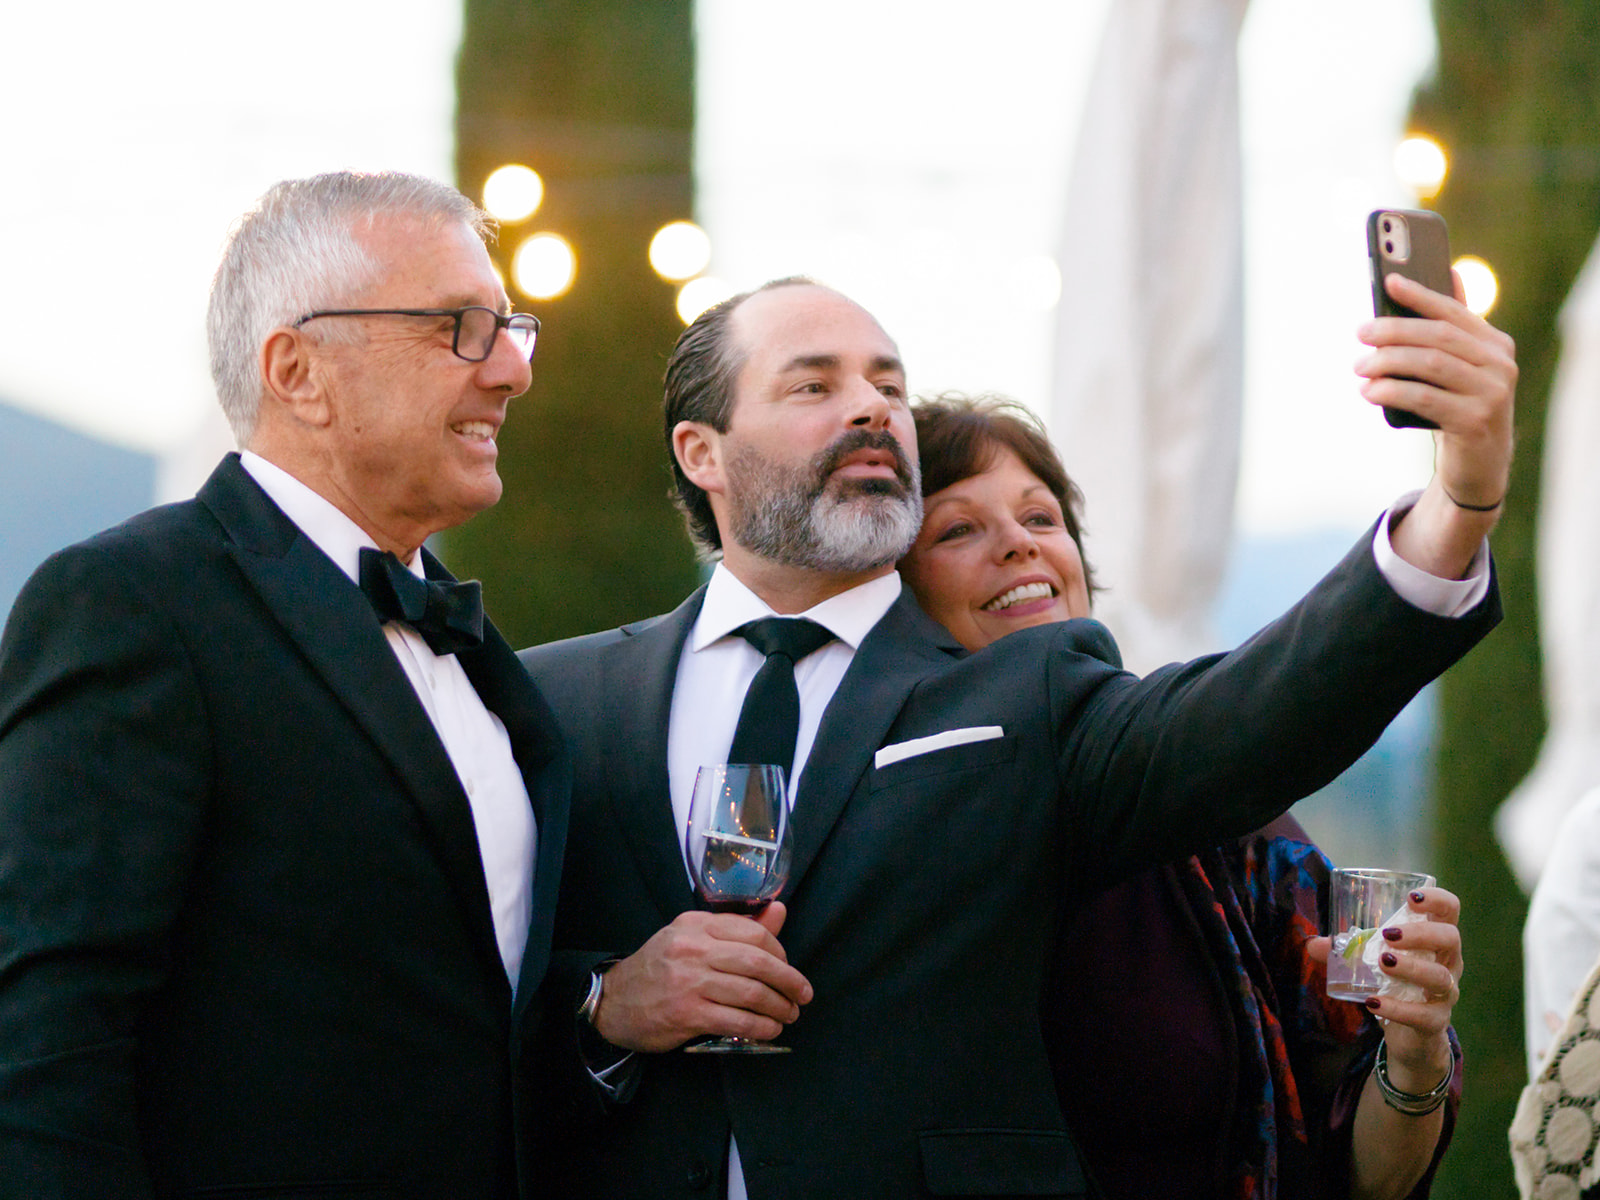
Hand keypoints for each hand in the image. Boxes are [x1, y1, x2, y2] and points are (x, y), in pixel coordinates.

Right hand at [592, 901, 813, 1052]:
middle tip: (802, 994)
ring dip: (778, 1007)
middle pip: (757, 961)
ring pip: (751, 992)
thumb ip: (736, 927)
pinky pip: (736, 1020)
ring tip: (789, 1014)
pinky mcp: (687, 1013)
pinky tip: (770, 1030)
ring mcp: (689, 981)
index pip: (753, 932)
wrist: (613, 1001)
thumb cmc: (660, 968)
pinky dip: (761, 1026)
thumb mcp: (692, 938)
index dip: (780, 952)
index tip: (789, 968)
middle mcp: (693, 948)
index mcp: (696, 925)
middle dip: (789, 980)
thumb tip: (779, 910)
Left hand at [1310, 886, 1461, 1088]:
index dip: (1437, 900)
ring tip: (1383, 962)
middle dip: (1421, 933)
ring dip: (1411, 967)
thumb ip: (1347, 951)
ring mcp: (1446, 993)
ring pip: (1440, 977)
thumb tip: (1313, 945)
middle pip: (1450, 938)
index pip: (1450, 910)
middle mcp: (1449, 963)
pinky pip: (1424, 1015)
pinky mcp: (1436, 1021)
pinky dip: (1397, 1008)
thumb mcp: (1374, 962)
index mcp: (1436, 940)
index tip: (1411, 898)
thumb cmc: (1398, 984)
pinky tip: (1374, 1003)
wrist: (1413, 1034)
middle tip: (1389, 935)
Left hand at [1356, 272, 1516, 576]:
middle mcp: (1500, 365)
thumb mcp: (1457, 369)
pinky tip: (1369, 390)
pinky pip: (1424, 397)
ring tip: (1359, 367)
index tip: (1389, 282)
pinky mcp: (1475, 422)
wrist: (1478, 465)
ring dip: (1387, 361)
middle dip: (1394, 331)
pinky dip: (1392, 390)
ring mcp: (1492, 394)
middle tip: (1361, 333)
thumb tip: (1450, 273)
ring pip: (1430, 364)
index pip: (1453, 312)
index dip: (1421, 295)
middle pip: (1438, 337)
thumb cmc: (1458, 406)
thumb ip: (1452, 330)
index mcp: (1496, 344)